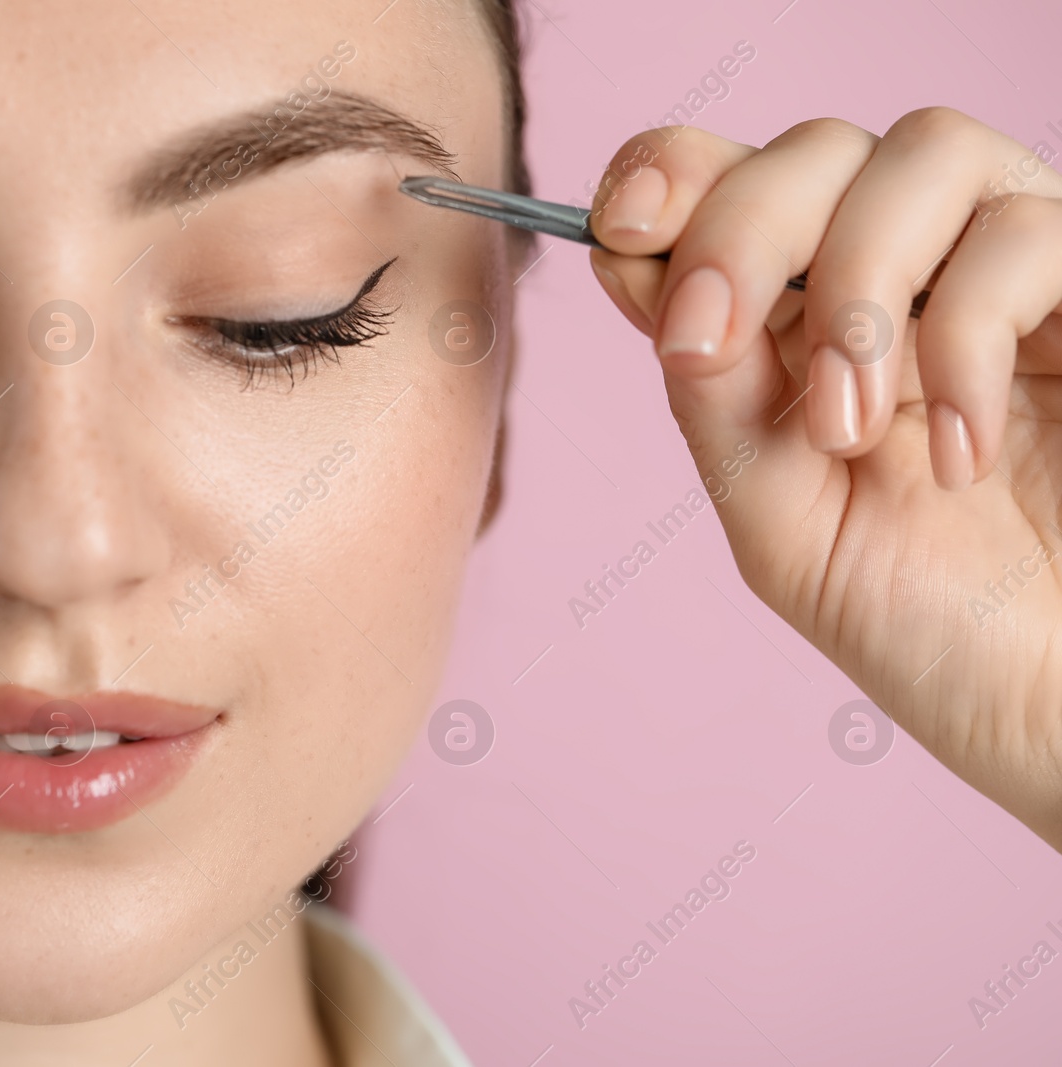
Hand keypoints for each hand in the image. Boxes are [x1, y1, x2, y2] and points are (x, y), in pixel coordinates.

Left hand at [586, 109, 1061, 850]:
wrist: (1050, 694)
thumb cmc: (928, 621)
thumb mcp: (778, 513)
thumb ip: (712, 392)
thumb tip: (632, 266)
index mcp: (799, 321)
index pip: (726, 185)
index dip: (668, 176)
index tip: (621, 226)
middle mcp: (899, 276)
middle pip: (811, 150)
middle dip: (742, 231)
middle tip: (715, 345)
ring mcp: (1001, 272)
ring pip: (919, 154)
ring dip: (856, 290)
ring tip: (853, 433)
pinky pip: (1024, 234)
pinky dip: (965, 338)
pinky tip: (960, 453)